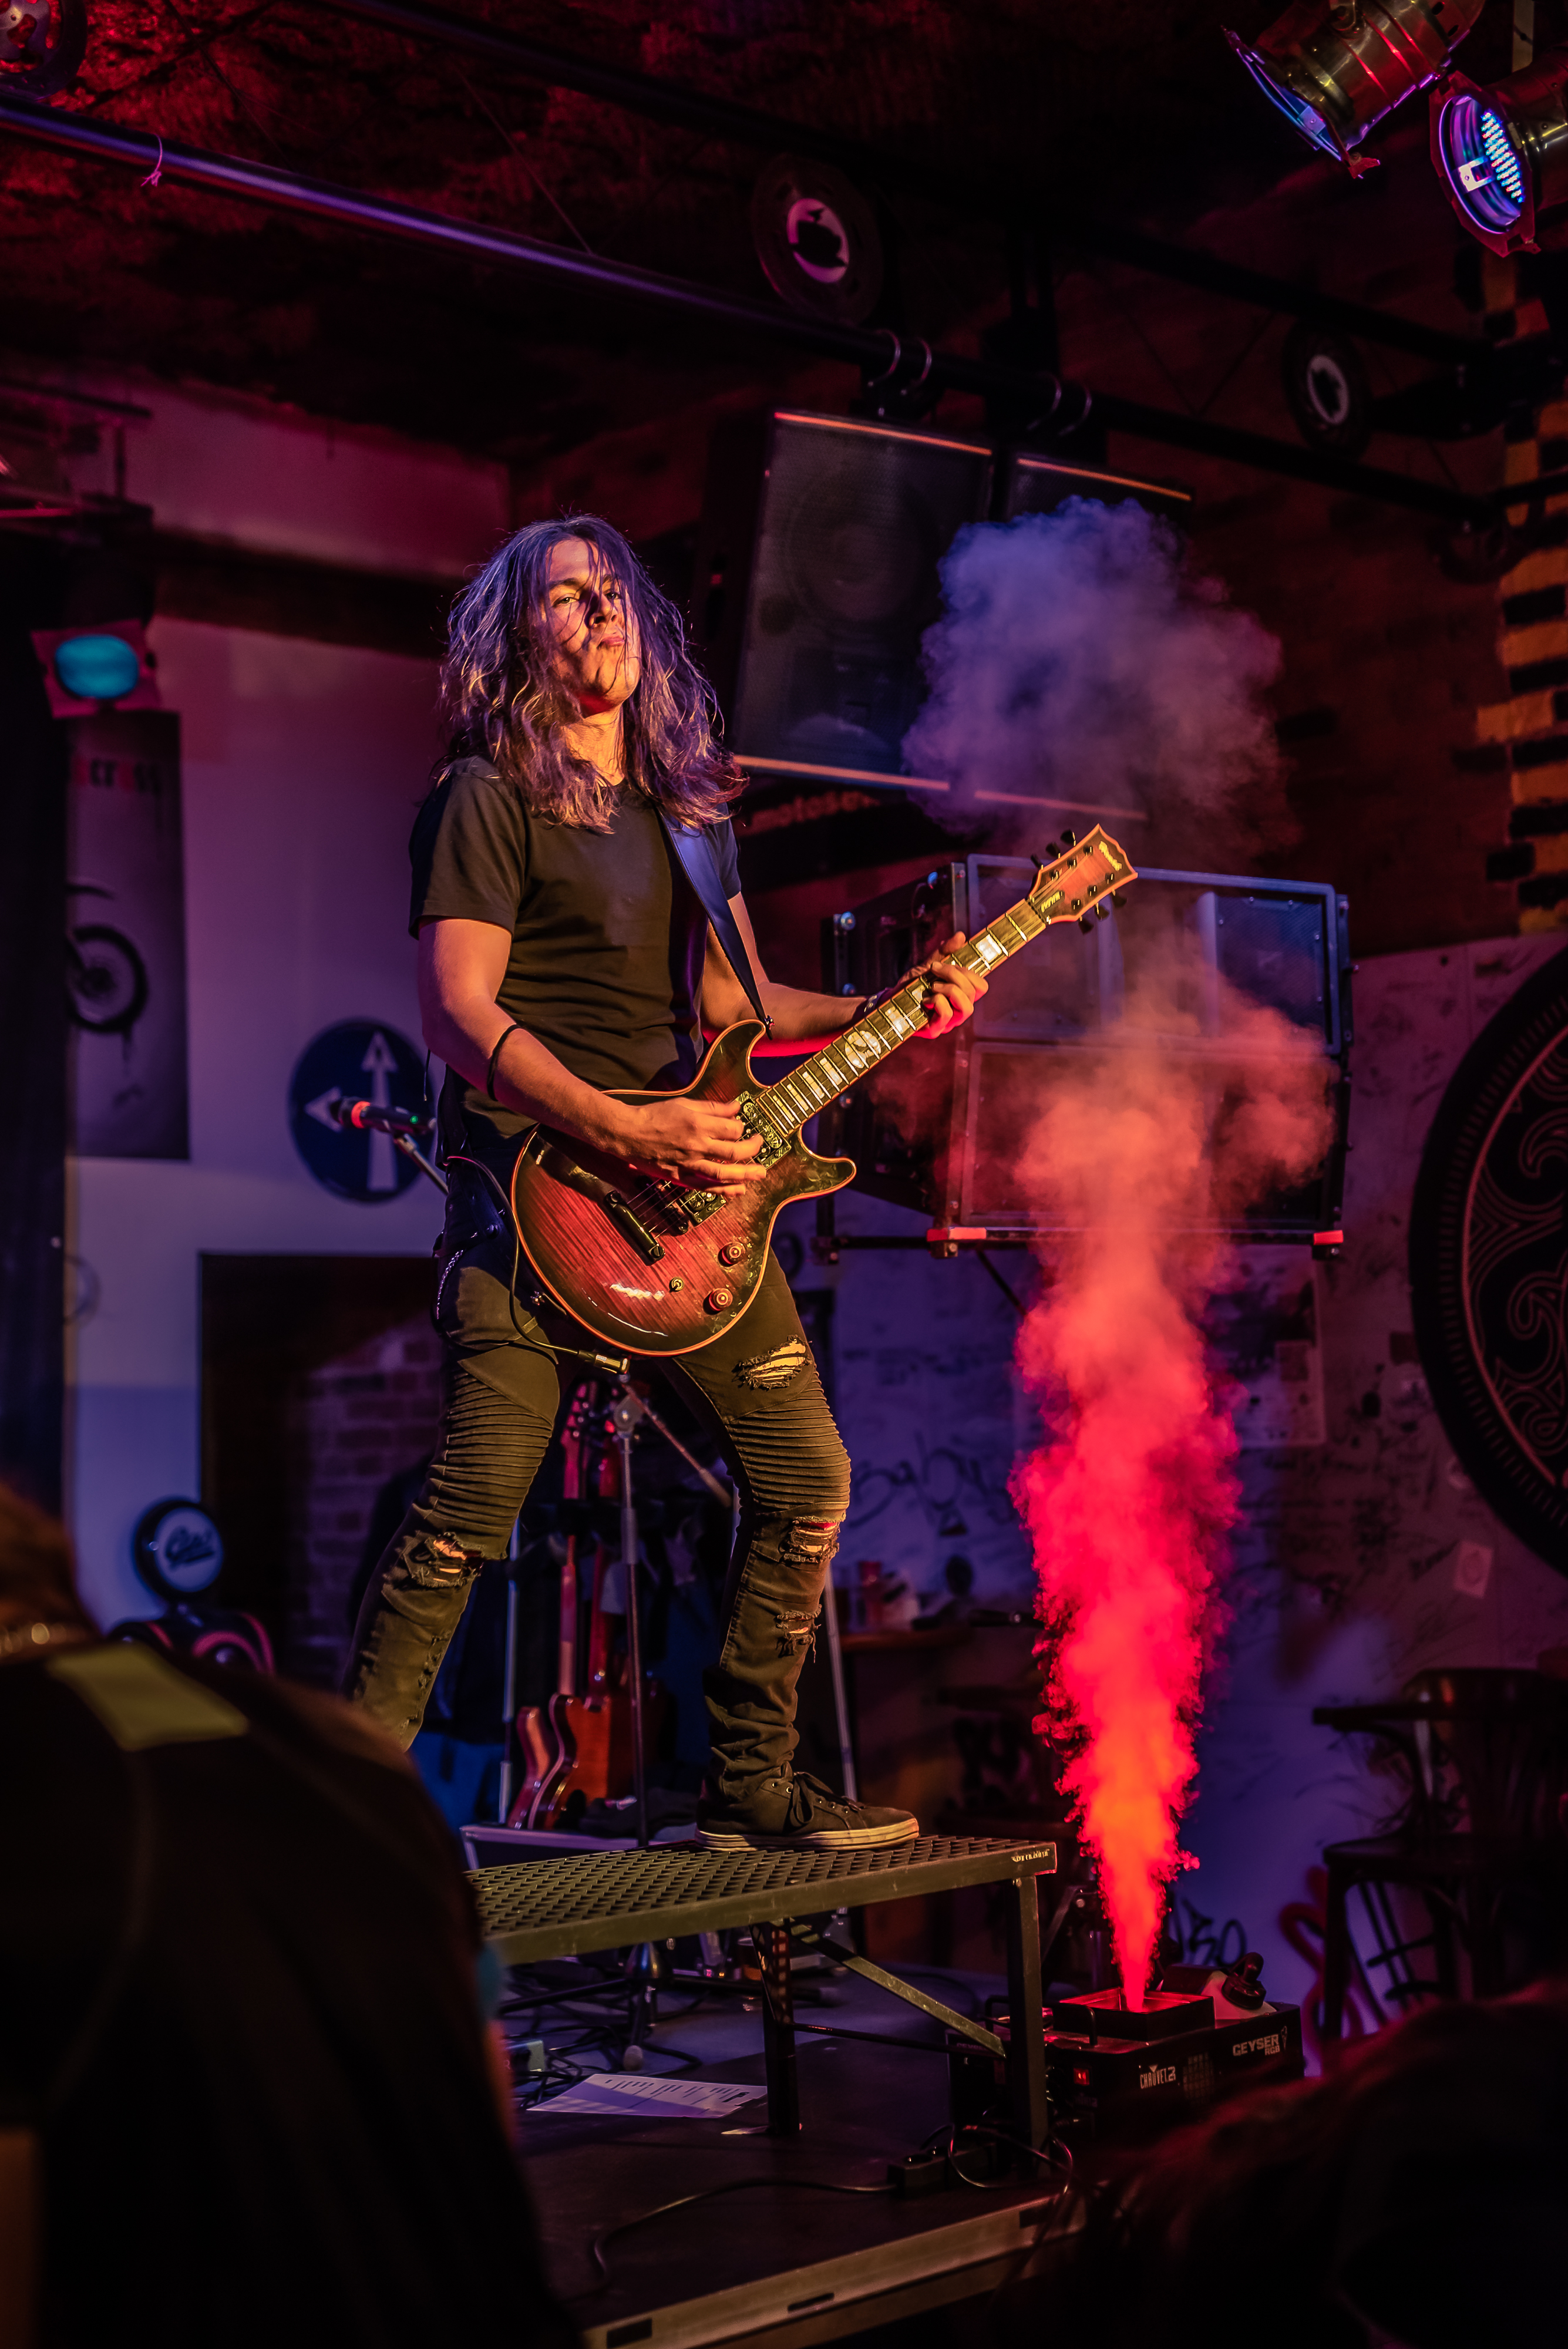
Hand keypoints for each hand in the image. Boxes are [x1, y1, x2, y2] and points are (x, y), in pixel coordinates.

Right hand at [608, 1095, 765, 1189]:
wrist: (629, 1133)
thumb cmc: (655, 1116)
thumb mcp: (684, 1104)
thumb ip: (712, 1107)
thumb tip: (736, 1107)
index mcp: (698, 1123)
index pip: (732, 1129)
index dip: (741, 1128)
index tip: (740, 1128)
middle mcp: (696, 1145)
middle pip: (733, 1152)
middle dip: (752, 1150)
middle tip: (760, 1145)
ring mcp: (689, 1164)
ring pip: (724, 1173)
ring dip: (745, 1174)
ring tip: (760, 1173)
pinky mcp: (680, 1177)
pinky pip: (706, 1187)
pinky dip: (724, 1190)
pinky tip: (737, 1190)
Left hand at [907, 933, 985, 1039]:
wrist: (889, 999)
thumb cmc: (911, 985)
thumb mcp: (927, 965)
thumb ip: (944, 952)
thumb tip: (960, 936)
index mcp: (961, 995)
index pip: (981, 986)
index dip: (969, 972)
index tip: (947, 963)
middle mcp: (958, 1010)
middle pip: (974, 992)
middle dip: (955, 975)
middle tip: (935, 969)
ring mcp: (949, 1022)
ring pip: (967, 1007)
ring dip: (951, 989)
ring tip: (933, 985)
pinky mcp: (936, 1030)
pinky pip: (948, 1015)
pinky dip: (938, 1001)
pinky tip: (925, 999)